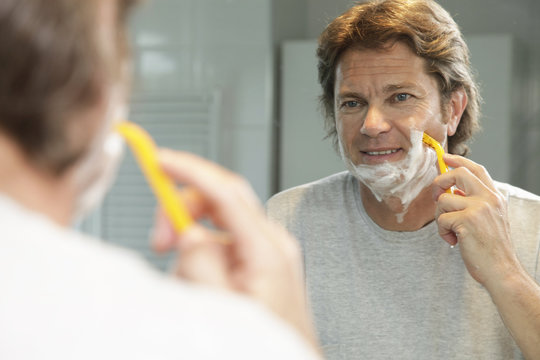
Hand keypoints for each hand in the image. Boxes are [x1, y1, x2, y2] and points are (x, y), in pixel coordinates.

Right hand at [150, 149, 317, 348]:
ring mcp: (264, 250)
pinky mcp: (255, 259)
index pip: (225, 193)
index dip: (190, 170)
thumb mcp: (224, 310)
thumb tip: (189, 233)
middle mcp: (270, 242)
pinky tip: (204, 289)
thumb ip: (202, 267)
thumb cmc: (265, 343)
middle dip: (182, 212)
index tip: (160, 160)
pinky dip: (200, 259)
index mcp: (268, 250)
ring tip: (192, 289)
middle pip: (219, 199)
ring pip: (213, 225)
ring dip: (190, 248)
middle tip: (158, 242)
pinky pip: (219, 246)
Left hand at [431, 154, 520, 287]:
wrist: (502, 270)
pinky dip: (442, 232)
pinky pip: (441, 219)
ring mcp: (479, 208)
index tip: (445, 158)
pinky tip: (454, 241)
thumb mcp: (489, 219)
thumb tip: (450, 190)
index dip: (458, 161)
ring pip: (443, 200)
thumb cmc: (491, 249)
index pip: (477, 170)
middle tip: (436, 196)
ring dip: (441, 218)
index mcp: (495, 197)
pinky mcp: (467, 220)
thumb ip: (475, 203)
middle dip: (440, 182)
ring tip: (452, 232)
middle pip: (458, 173)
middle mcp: (489, 198)